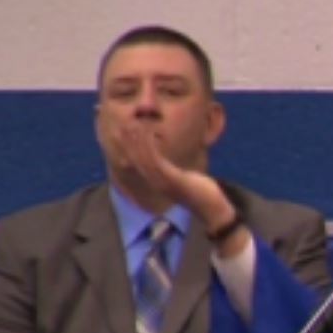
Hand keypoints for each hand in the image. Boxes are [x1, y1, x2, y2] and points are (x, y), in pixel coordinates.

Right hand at [117, 123, 240, 252]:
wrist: (212, 208)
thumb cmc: (201, 192)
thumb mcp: (183, 179)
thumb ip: (173, 171)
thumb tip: (172, 164)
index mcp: (157, 181)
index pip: (137, 162)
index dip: (128, 148)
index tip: (122, 133)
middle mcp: (156, 182)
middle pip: (135, 159)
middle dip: (127, 142)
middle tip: (120, 125)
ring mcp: (163, 181)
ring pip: (143, 158)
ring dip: (136, 141)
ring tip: (132, 125)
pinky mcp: (172, 179)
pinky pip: (157, 160)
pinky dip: (151, 145)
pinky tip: (150, 132)